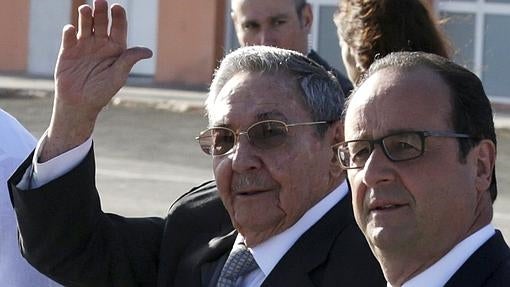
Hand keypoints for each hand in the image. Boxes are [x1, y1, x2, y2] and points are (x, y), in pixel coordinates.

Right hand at [42, 0, 151, 160]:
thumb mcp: (118, 76)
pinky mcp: (68, 51)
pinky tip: (71, 29)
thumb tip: (148, 51)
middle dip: (101, 12)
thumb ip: (129, 60)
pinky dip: (69, 32)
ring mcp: (84, 46)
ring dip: (85, 17)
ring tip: (86, 9)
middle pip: (101, 23)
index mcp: (116, 49)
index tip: (117, 7)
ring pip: (85, 26)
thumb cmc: (103, 91)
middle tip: (100, 2)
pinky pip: (69, 38)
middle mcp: (100, 44)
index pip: (118, 28)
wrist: (80, 104)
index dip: (118, 17)